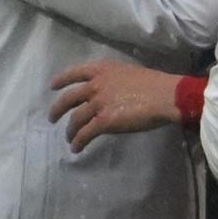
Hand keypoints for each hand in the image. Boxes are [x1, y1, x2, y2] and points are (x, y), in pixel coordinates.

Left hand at [48, 60, 181, 152]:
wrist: (164, 96)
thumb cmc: (154, 83)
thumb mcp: (129, 73)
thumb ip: (113, 81)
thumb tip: (108, 94)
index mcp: (103, 70)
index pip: (76, 72)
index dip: (62, 79)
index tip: (53, 86)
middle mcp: (96, 85)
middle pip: (69, 98)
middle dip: (58, 109)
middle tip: (53, 118)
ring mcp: (98, 103)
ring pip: (75, 119)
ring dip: (70, 131)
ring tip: (70, 139)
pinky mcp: (104, 121)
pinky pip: (85, 134)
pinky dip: (79, 142)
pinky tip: (77, 148)